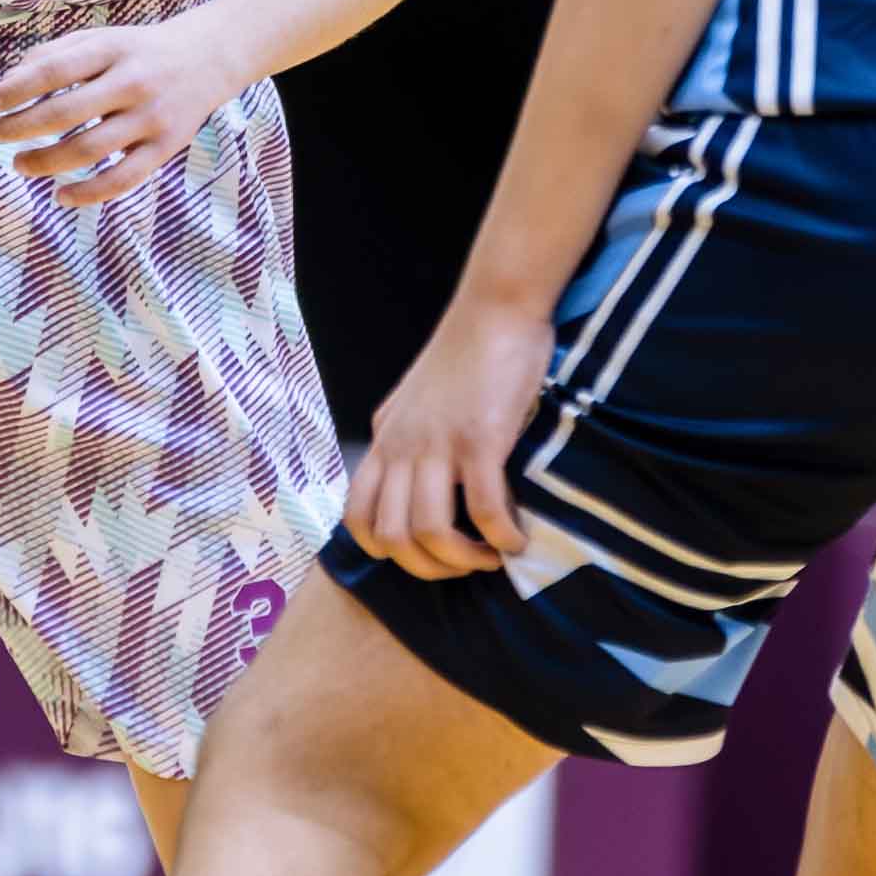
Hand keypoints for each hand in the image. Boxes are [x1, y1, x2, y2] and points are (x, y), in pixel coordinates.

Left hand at [0, 16, 243, 204]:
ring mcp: (151, 118)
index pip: (53, 70)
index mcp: (111, 49)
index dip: (16, 89)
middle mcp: (133, 82)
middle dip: (21, 127)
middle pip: (65, 112)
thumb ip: (53, 55)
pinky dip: (87, 193)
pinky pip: (122, 179)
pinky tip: (60, 195)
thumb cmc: (136, 52)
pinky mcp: (165, 148)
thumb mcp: (99, 40)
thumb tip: (7, 85)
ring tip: (20, 164)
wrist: (206, 60)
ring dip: (45, 162)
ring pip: (89, 150)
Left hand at [343, 296, 555, 576]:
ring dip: (463, 559)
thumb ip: (409, 437)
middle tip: (464, 564)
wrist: (494, 308)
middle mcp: (402, 446)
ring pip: (429, 530)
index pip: (357, 516)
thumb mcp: (416, 399)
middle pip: (390, 535)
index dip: (385, 550)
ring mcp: (438, 443)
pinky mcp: (479, 438)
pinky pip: (483, 508)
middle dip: (428, 567)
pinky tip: (517, 540)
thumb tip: (417, 476)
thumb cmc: (466, 351)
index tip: (423, 553)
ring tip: (491, 557)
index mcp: (385, 439)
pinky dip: (501, 536)